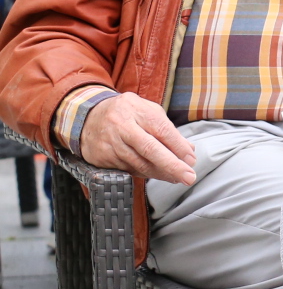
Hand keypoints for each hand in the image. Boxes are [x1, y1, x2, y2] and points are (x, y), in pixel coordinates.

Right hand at [80, 93, 195, 184]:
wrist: (86, 117)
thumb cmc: (126, 113)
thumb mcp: (147, 111)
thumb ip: (167, 128)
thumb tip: (189, 149)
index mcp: (137, 110)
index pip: (162, 130)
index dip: (178, 146)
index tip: (191, 160)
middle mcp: (122, 127)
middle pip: (150, 149)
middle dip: (172, 166)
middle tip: (189, 177)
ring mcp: (110, 143)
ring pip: (139, 164)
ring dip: (160, 174)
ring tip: (176, 178)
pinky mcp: (101, 157)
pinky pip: (127, 169)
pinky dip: (144, 174)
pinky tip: (156, 175)